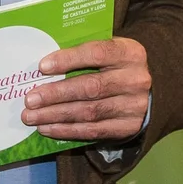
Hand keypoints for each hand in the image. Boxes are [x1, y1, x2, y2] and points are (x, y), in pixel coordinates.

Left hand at [21, 37, 150, 142]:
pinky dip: (67, 130)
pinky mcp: (128, 128)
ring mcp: (134, 106)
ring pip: (89, 112)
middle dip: (56, 94)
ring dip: (56, 115)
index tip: (42, 67)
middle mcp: (135, 80)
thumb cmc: (117, 66)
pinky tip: (48, 128)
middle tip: (30, 99)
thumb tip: (45, 66)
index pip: (97, 53)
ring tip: (32, 116)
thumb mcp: (110, 51)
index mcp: (129, 53)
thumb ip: (85, 55)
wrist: (152, 91)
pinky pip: (94, 131)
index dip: (68, 60)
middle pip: (90, 87)